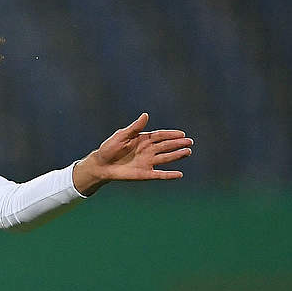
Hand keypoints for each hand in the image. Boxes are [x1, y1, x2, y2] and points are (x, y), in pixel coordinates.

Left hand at [73, 113, 193, 194]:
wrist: (101, 165)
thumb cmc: (109, 148)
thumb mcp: (121, 136)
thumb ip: (134, 128)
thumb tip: (145, 115)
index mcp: (143, 140)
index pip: (161, 136)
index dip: (171, 134)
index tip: (182, 134)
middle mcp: (148, 150)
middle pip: (166, 146)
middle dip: (178, 144)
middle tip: (190, 142)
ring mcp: (147, 162)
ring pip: (166, 158)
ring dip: (177, 155)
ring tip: (188, 152)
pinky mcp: (145, 174)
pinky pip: (159, 174)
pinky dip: (169, 175)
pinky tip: (179, 174)